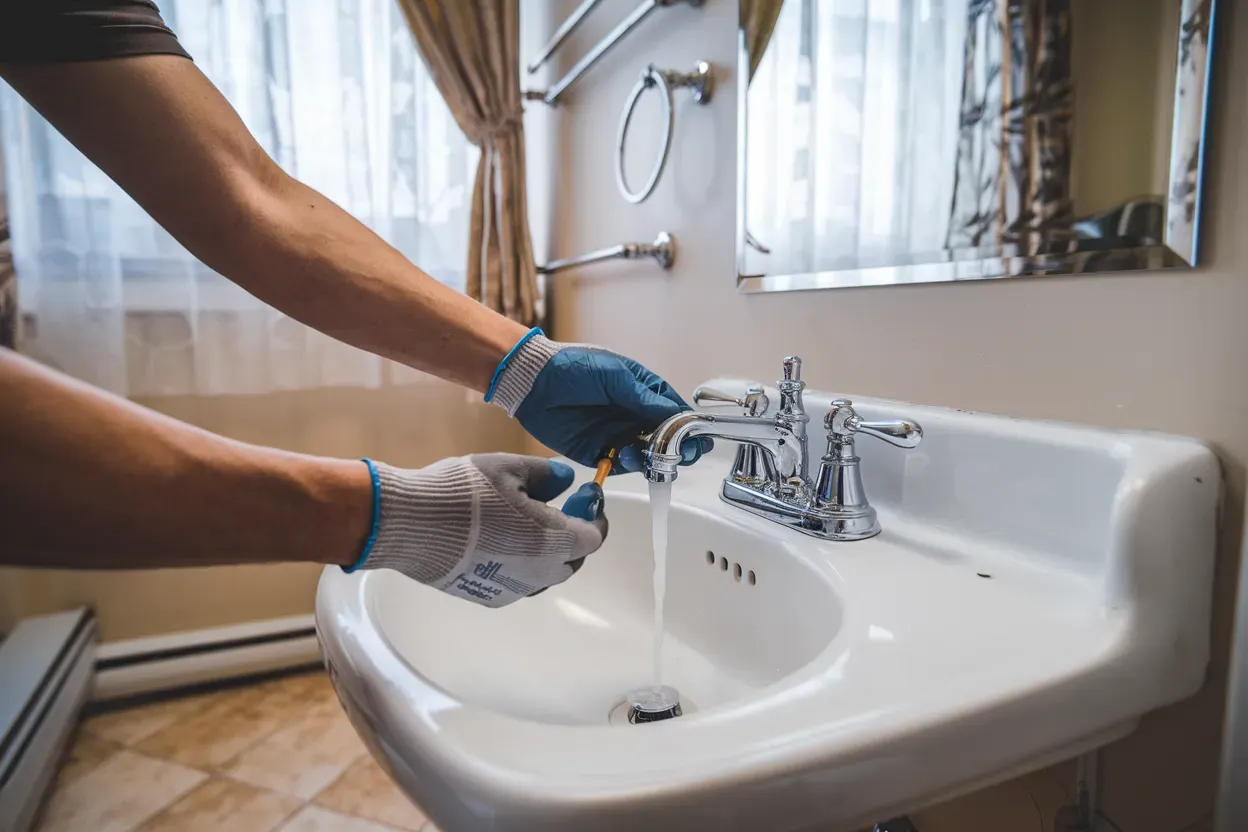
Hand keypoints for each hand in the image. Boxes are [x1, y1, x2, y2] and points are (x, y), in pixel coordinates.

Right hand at [346, 454, 606, 606]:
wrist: (411, 525)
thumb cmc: (466, 492)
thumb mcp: (509, 468)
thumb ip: (545, 474)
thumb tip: (566, 479)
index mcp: (554, 541)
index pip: (593, 536)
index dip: (594, 515)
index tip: (585, 495)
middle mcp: (540, 573)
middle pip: (572, 559)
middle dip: (573, 533)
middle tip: (558, 505)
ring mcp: (513, 589)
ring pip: (545, 574)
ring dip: (547, 550)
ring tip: (526, 522)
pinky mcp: (487, 597)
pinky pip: (519, 582)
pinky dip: (521, 563)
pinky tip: (500, 540)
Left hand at [485, 329, 712, 472]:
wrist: (532, 383)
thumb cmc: (573, 367)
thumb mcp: (614, 375)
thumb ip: (644, 397)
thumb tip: (676, 413)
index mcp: (640, 390)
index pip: (673, 410)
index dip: (687, 424)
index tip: (697, 436)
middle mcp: (632, 414)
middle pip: (665, 437)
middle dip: (677, 446)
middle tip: (684, 453)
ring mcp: (616, 434)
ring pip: (646, 454)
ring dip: (653, 456)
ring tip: (646, 452)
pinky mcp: (598, 452)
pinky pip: (621, 464)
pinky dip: (628, 464)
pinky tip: (625, 456)